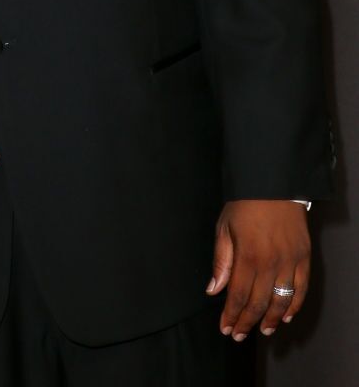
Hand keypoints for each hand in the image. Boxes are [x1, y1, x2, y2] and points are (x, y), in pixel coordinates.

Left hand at [206, 200, 310, 339]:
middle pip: (258, 303)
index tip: (226, 328)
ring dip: (271, 319)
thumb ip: (221, 261)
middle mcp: (270, 263)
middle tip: (239, 335)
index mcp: (247, 256)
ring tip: (262, 330)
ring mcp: (290, 261)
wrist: (273, 184)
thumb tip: (213, 290)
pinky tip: (286, 316)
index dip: (231, 315)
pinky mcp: (304, 257)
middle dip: (246, 322)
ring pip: (281, 300)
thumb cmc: (244, 204)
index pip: (237, 295)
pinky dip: (294, 305)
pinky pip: (301, 289)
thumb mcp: (224, 227)